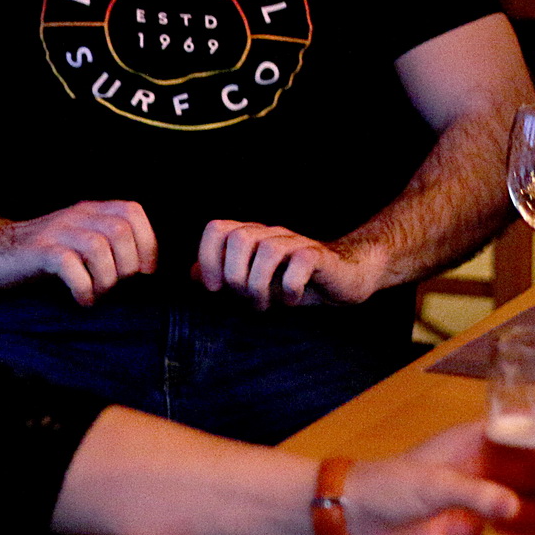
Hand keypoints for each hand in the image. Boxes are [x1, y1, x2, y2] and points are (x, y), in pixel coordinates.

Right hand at [0, 201, 155, 307]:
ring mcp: (56, 232)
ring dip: (106, 278)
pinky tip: (81, 299)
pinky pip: (69, 264)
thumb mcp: (78, 243)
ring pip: (98, 245)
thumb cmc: (41, 255)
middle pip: (121, 230)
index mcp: (90, 211)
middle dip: (127, 266)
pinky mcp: (39, 251)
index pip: (132, 212)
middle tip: (115, 287)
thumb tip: (143, 275)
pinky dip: (83, 286)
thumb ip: (107, 247)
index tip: (143, 272)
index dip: (147, 243)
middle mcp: (76, 216)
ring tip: (98, 294)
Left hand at [194, 219, 385, 308]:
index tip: (216, 289)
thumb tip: (192, 274)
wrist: (342, 279)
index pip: (217, 229)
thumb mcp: (254, 282)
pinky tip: (291, 300)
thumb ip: (224, 276)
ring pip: (268, 250)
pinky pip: (300, 263)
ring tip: (265, 305)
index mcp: (251, 236)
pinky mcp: (318, 256)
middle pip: (239, 238)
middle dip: (236, 276)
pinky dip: (290, 287)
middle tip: (247, 300)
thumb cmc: (294, 281)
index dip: (208, 258)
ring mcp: (296, 243)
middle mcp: (270, 234)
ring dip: (260, 285)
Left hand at [342, 423, 534, 534]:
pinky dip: (526, 534)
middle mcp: (476, 468)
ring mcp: (472, 499)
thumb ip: (475, 493)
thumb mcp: (434, 483)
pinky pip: (502, 530)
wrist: (355, 516)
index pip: (515, 432)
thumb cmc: (392, 485)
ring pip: (518, 500)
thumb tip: (517, 508)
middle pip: (524, 468)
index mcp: (469, 442)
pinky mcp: (464, 529)